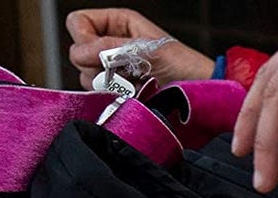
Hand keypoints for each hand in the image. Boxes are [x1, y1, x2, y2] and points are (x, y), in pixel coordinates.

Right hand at [66, 9, 214, 89]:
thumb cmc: (184, 67)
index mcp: (117, 22)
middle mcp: (111, 43)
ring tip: (135, 84)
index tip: (102, 54)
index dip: (83, 38)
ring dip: (109, 83)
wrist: (201, 95)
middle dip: (98, 65)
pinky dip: (115, 96)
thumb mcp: (146, 51)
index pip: (77, 22)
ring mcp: (114, 68)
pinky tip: (134, 95)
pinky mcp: (119, 90)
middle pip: (78, 51)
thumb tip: (79, 53)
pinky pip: (99, 93)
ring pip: (86, 75)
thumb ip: (110, 49)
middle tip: (126, 71)